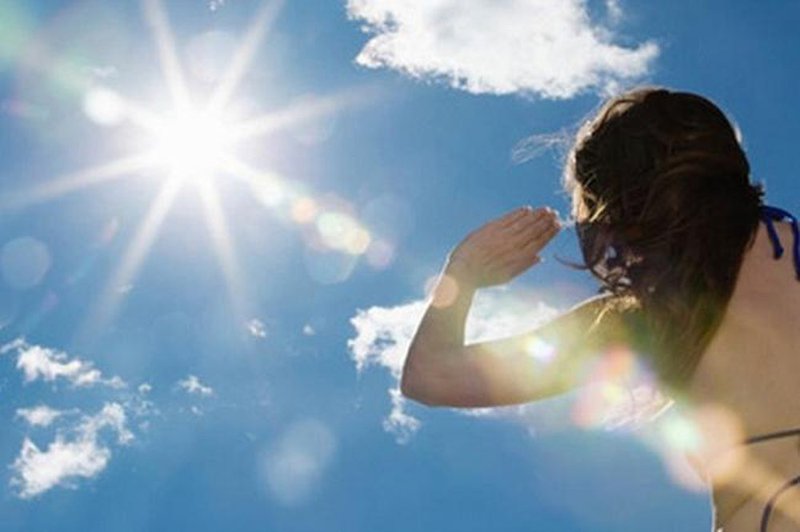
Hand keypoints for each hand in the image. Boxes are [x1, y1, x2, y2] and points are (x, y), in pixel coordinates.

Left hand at [445, 206, 559, 287]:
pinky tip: (526, 209)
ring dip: (535, 215)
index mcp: (518, 258)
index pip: (539, 242)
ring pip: (523, 222)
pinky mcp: (490, 229)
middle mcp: (512, 245)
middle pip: (533, 230)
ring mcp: (501, 235)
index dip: (549, 233)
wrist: (463, 271)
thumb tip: (540, 258)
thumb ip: (524, 266)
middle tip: (555, 213)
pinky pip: (508, 218)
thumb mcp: (506, 277)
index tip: (558, 225)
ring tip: (545, 209)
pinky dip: (518, 214)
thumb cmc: (485, 277)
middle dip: (545, 221)